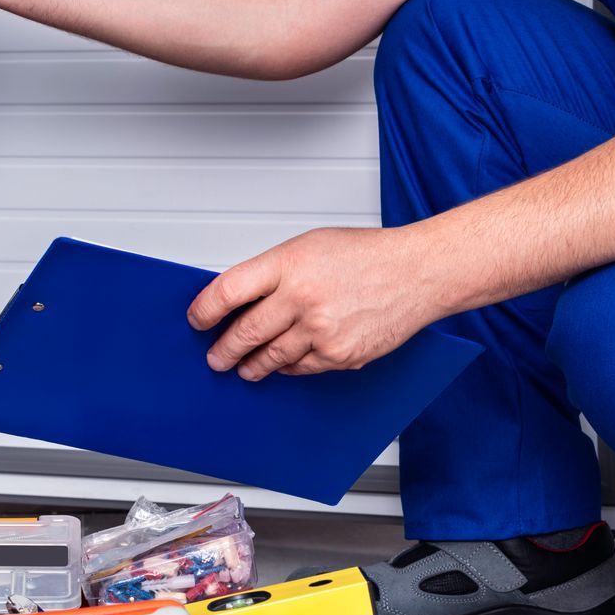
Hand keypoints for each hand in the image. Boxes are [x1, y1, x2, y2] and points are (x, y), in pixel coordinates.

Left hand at [186, 227, 450, 380]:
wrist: (417, 273)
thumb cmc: (367, 254)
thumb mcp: (310, 246)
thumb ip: (274, 271)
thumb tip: (239, 297)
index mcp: (289, 264)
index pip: (228, 291)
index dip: (205, 309)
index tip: (198, 319)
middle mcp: (302, 298)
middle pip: (244, 333)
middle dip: (224, 350)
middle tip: (215, 357)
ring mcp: (321, 331)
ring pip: (271, 358)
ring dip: (252, 365)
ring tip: (244, 367)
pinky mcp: (339, 356)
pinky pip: (301, 368)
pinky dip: (289, 367)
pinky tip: (284, 363)